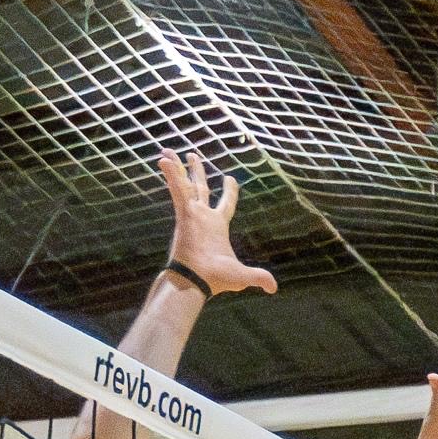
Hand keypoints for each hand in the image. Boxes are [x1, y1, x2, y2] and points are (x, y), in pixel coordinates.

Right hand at [161, 148, 276, 300]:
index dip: (229, 191)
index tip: (229, 178)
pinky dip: (171, 175)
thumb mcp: (242, 276)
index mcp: (217, 227)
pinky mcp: (183, 214)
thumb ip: (258, 277)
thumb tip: (273, 288)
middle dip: (196, 171)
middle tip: (192, 156)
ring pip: (185, 184)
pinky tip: (163, 160)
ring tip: (169, 150)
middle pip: (200, 188)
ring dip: (178, 167)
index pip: (225, 204)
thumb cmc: (216, 280)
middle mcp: (203, 217)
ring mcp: (192, 214)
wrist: (197, 280)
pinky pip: (177, 189)